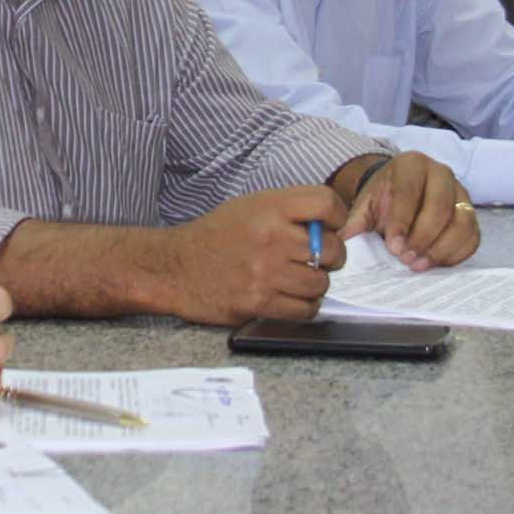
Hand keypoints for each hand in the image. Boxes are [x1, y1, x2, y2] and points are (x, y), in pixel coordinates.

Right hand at [157, 185, 342, 324]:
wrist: (175, 268)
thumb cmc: (214, 236)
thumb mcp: (249, 206)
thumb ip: (288, 210)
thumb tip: (330, 225)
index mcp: (269, 207)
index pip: (326, 204)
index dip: (338, 217)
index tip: (332, 226)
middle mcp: (270, 237)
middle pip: (332, 249)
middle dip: (330, 256)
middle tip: (315, 259)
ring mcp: (266, 272)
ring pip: (321, 283)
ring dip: (315, 284)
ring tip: (297, 279)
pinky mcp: (259, 302)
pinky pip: (306, 309)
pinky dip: (305, 306)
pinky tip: (291, 297)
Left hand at [339, 153, 477, 270]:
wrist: (402, 192)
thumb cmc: (384, 197)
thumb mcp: (366, 204)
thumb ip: (355, 220)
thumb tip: (343, 240)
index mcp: (411, 164)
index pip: (409, 191)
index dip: (402, 221)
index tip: (393, 247)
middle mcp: (441, 173)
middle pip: (440, 206)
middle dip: (423, 237)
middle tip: (406, 259)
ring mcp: (460, 193)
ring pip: (462, 221)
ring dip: (441, 248)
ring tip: (419, 265)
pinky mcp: (471, 214)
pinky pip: (472, 236)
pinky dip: (456, 253)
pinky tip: (436, 264)